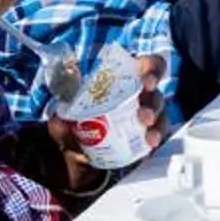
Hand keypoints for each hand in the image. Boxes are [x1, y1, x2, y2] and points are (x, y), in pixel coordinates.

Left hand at [42, 54, 163, 195]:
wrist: (80, 155)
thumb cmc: (77, 126)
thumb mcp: (65, 122)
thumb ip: (61, 121)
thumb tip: (59, 122)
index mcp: (122, 80)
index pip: (146, 65)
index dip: (152, 67)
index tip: (146, 79)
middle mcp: (138, 95)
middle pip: (155, 91)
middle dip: (153, 101)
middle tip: (144, 114)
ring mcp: (146, 115)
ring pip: (160, 112)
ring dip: (156, 120)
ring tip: (147, 132)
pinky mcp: (149, 134)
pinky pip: (160, 132)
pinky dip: (157, 136)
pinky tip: (151, 142)